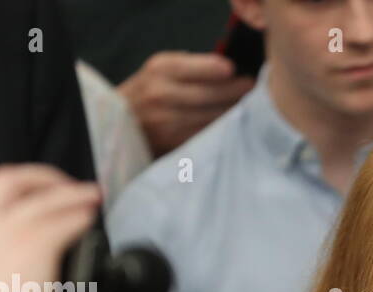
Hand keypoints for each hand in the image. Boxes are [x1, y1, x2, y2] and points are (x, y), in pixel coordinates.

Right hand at [0, 165, 100, 291]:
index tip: (23, 190)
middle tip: (60, 184)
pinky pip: (65, 220)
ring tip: (89, 194)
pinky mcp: (34, 242)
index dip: (5, 185)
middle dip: (38, 177)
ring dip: (71, 193)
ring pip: (45, 198)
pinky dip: (80, 216)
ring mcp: (5, 229)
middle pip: (8, 179)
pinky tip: (89, 218)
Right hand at [118, 52, 254, 155]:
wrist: (120, 123)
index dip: (219, 70)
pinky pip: (207, 135)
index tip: (235, 71)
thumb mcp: (160, 69)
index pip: (197, 68)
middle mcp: (162, 94)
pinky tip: (233, 124)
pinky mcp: (174, 143)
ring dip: (233, 112)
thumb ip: (190, 67)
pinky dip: (222, 129)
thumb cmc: (148, 92)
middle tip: (251, 90)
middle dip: (235, 92)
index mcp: (160, 70)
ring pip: (211, 117)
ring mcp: (167, 121)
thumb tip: (228, 70)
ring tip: (247, 106)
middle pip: (209, 95)